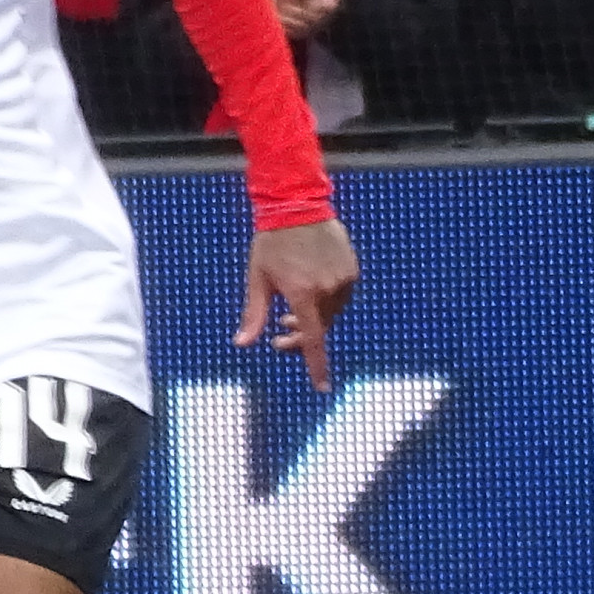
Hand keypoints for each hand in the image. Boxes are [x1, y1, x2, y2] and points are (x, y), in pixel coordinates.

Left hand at [236, 216, 357, 388]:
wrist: (297, 205)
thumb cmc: (272, 242)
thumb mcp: (258, 279)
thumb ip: (253, 314)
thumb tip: (242, 343)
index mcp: (302, 293)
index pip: (312, 339)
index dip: (316, 366)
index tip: (322, 388)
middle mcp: (327, 289)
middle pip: (320, 327)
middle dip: (301, 335)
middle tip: (280, 332)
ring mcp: (343, 279)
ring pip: (331, 312)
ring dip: (313, 317)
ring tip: (291, 309)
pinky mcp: (352, 269)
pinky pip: (341, 295)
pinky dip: (325, 300)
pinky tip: (310, 290)